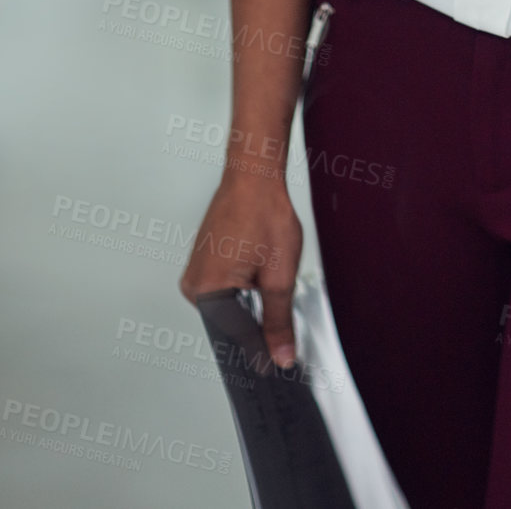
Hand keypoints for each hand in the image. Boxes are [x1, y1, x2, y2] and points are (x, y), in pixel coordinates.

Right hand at [178, 173, 302, 366]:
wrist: (254, 175)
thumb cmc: (264, 213)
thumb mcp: (280, 275)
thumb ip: (278, 321)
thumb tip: (280, 355)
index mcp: (208, 291)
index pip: (236, 337)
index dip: (259, 355)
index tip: (274, 370)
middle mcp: (194, 285)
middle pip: (230, 324)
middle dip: (255, 327)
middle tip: (277, 326)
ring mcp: (196, 273)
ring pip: (228, 307)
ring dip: (250, 306)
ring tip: (267, 285)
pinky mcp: (203, 263)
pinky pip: (224, 290)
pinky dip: (243, 291)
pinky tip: (259, 278)